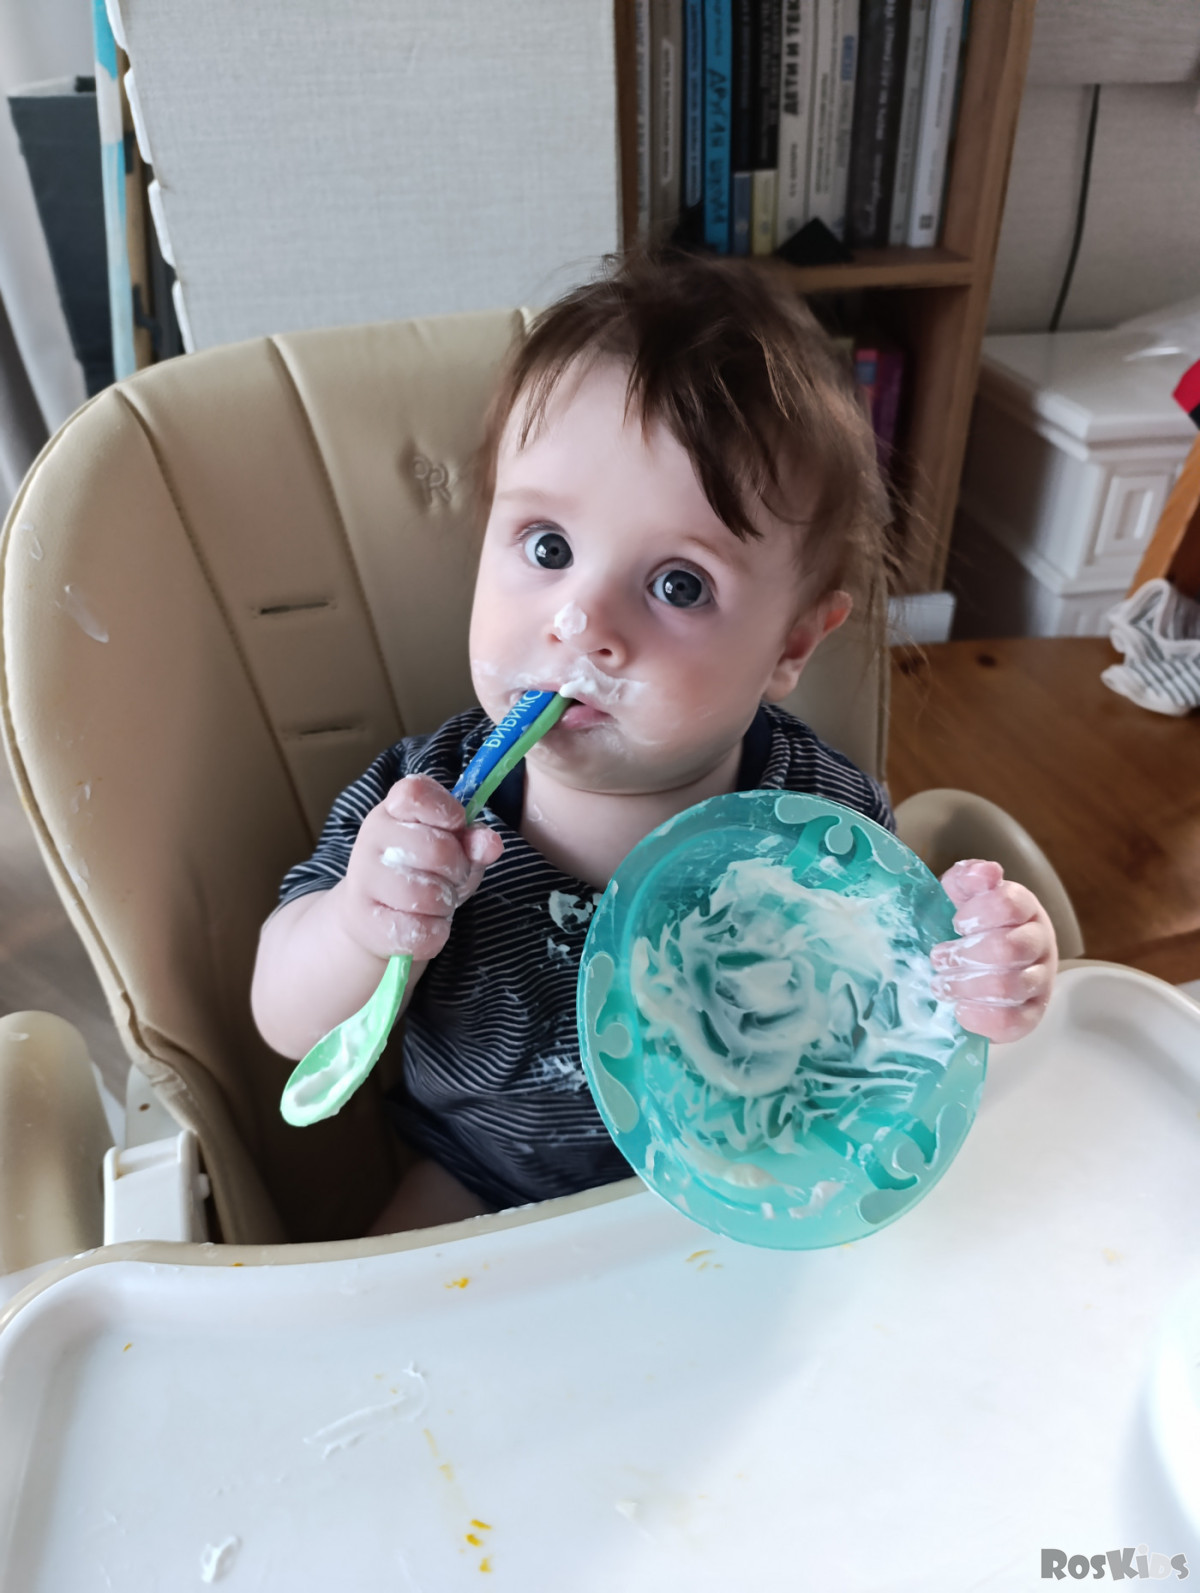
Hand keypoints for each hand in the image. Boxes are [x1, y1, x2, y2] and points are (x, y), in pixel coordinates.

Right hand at [335, 774, 502, 962]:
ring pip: (428, 895)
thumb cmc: (422, 872)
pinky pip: (420, 931)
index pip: (416, 793)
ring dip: (445, 903)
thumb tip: (491, 844)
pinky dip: (434, 932)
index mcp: (395, 808)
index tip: (455, 825)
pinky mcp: (364, 920)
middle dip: (458, 869)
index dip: (447, 811)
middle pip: (437, 850)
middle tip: (452, 876)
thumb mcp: (454, 848)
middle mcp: (372, 836)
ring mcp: (363, 877)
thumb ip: (475, 841)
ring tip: (436, 900)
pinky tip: (423, 923)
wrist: (373, 915)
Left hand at [930, 859, 1056, 1042]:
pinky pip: (1014, 1022)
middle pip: (1010, 949)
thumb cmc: (970, 928)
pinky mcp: (1031, 1015)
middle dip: (965, 955)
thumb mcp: (962, 896)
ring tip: (942, 985)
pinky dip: (981, 1017)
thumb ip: (968, 879)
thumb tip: (986, 872)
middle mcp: (1038, 943)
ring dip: (967, 986)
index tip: (956, 923)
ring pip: (1011, 986)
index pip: (1010, 903)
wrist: (979, 967)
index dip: (977, 915)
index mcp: (1023, 907)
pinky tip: (960, 1009)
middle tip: (938, 958)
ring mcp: (1039, 981)